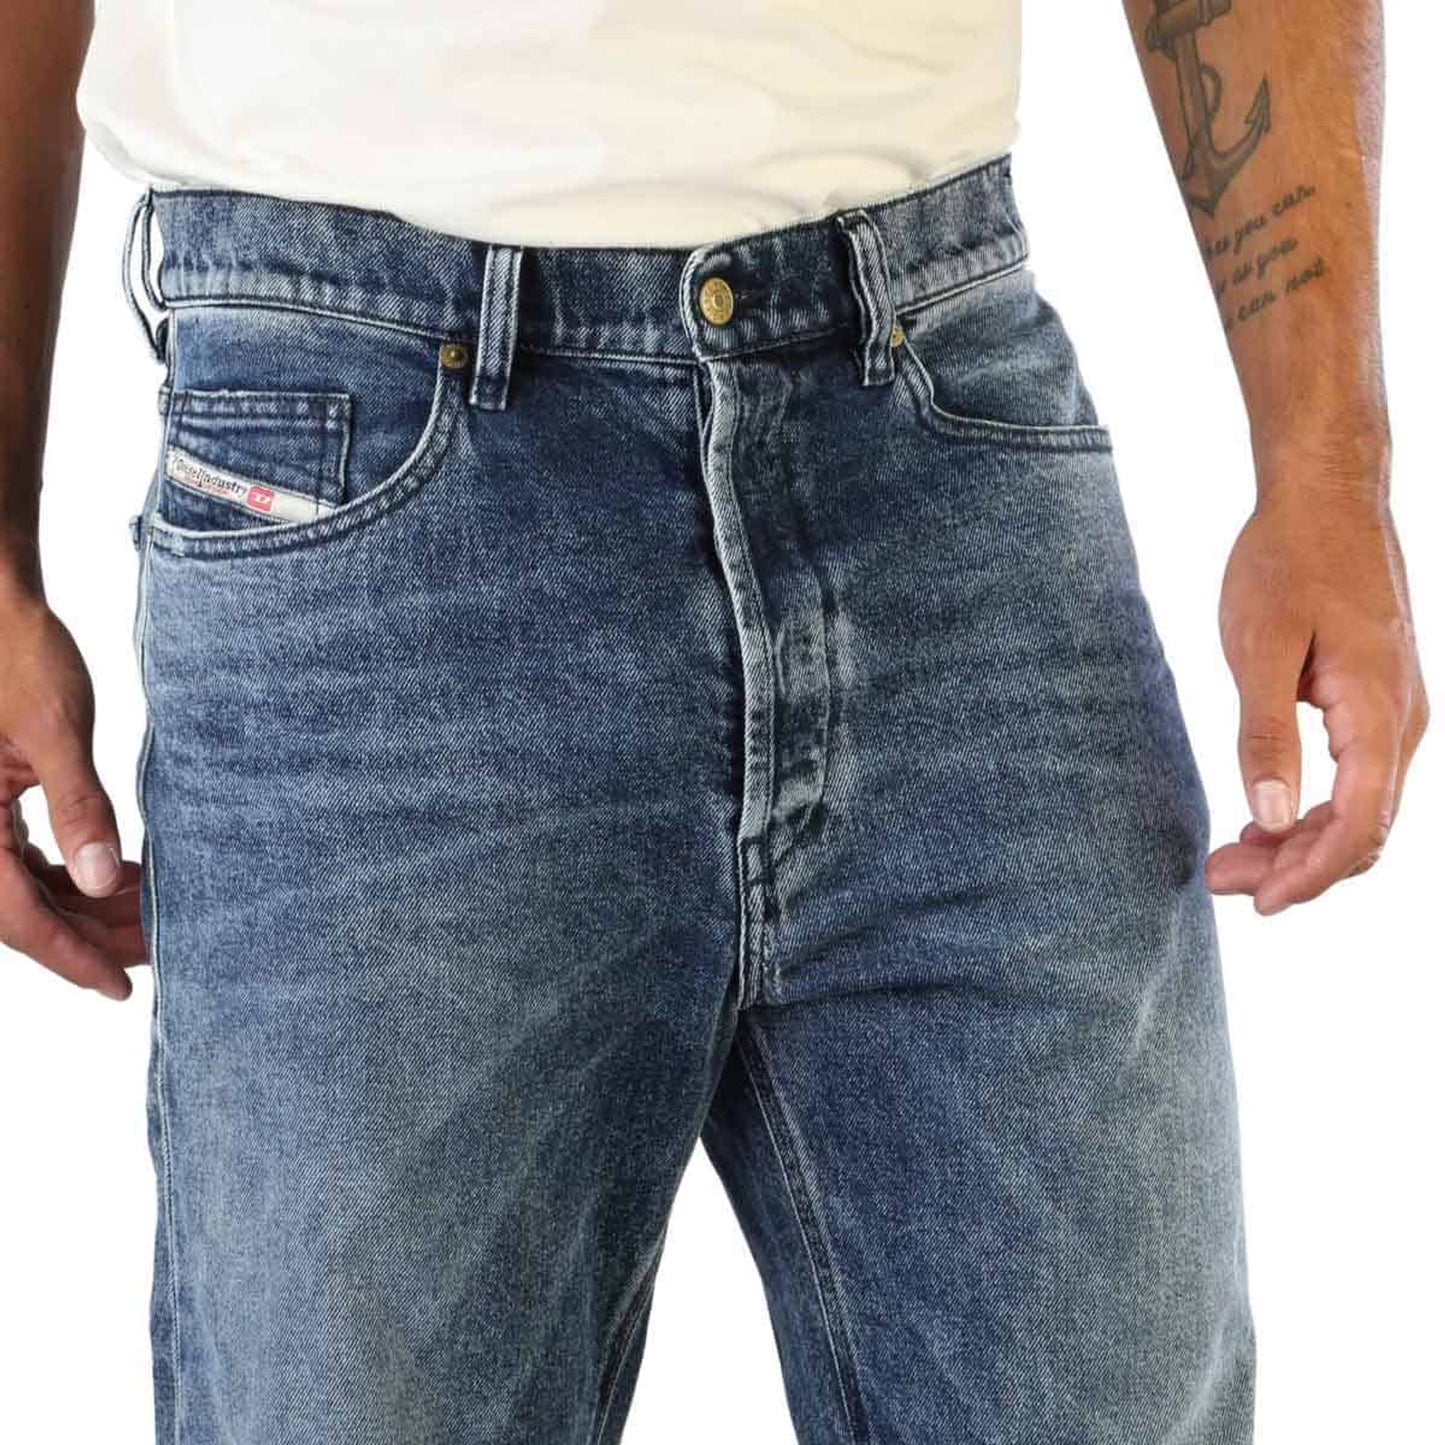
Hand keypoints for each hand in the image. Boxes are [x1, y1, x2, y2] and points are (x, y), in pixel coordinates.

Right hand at [1, 585, 144, 996]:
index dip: (71, 956)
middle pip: (21, 911)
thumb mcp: (55, 729)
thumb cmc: (19, 654)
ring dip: (84, 910)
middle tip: (155, 951)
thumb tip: (100, 881)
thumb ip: (77, 806)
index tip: (118, 987)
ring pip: (25, 889)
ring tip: (148, 920)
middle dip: (89, 937)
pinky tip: (117, 880)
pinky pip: (23, 861)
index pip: (17, 915)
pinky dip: (70, 877)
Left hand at [1206, 481, 1427, 912]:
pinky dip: (1310, 810)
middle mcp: (1403, 720)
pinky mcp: (1376, 703)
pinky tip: (1261, 821)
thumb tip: (1272, 815)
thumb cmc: (1290, 560)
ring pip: (1359, 808)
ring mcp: (1396, 713)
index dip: (1313, 873)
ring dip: (1299, 843)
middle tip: (1218, 879)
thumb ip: (1265, 734)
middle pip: (1363, 828)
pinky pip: (1355, 780)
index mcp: (1380, 710)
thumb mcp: (1260, 646)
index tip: (1260, 903)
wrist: (1326, 496)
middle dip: (1295, 868)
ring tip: (1228, 860)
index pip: (1362, 822)